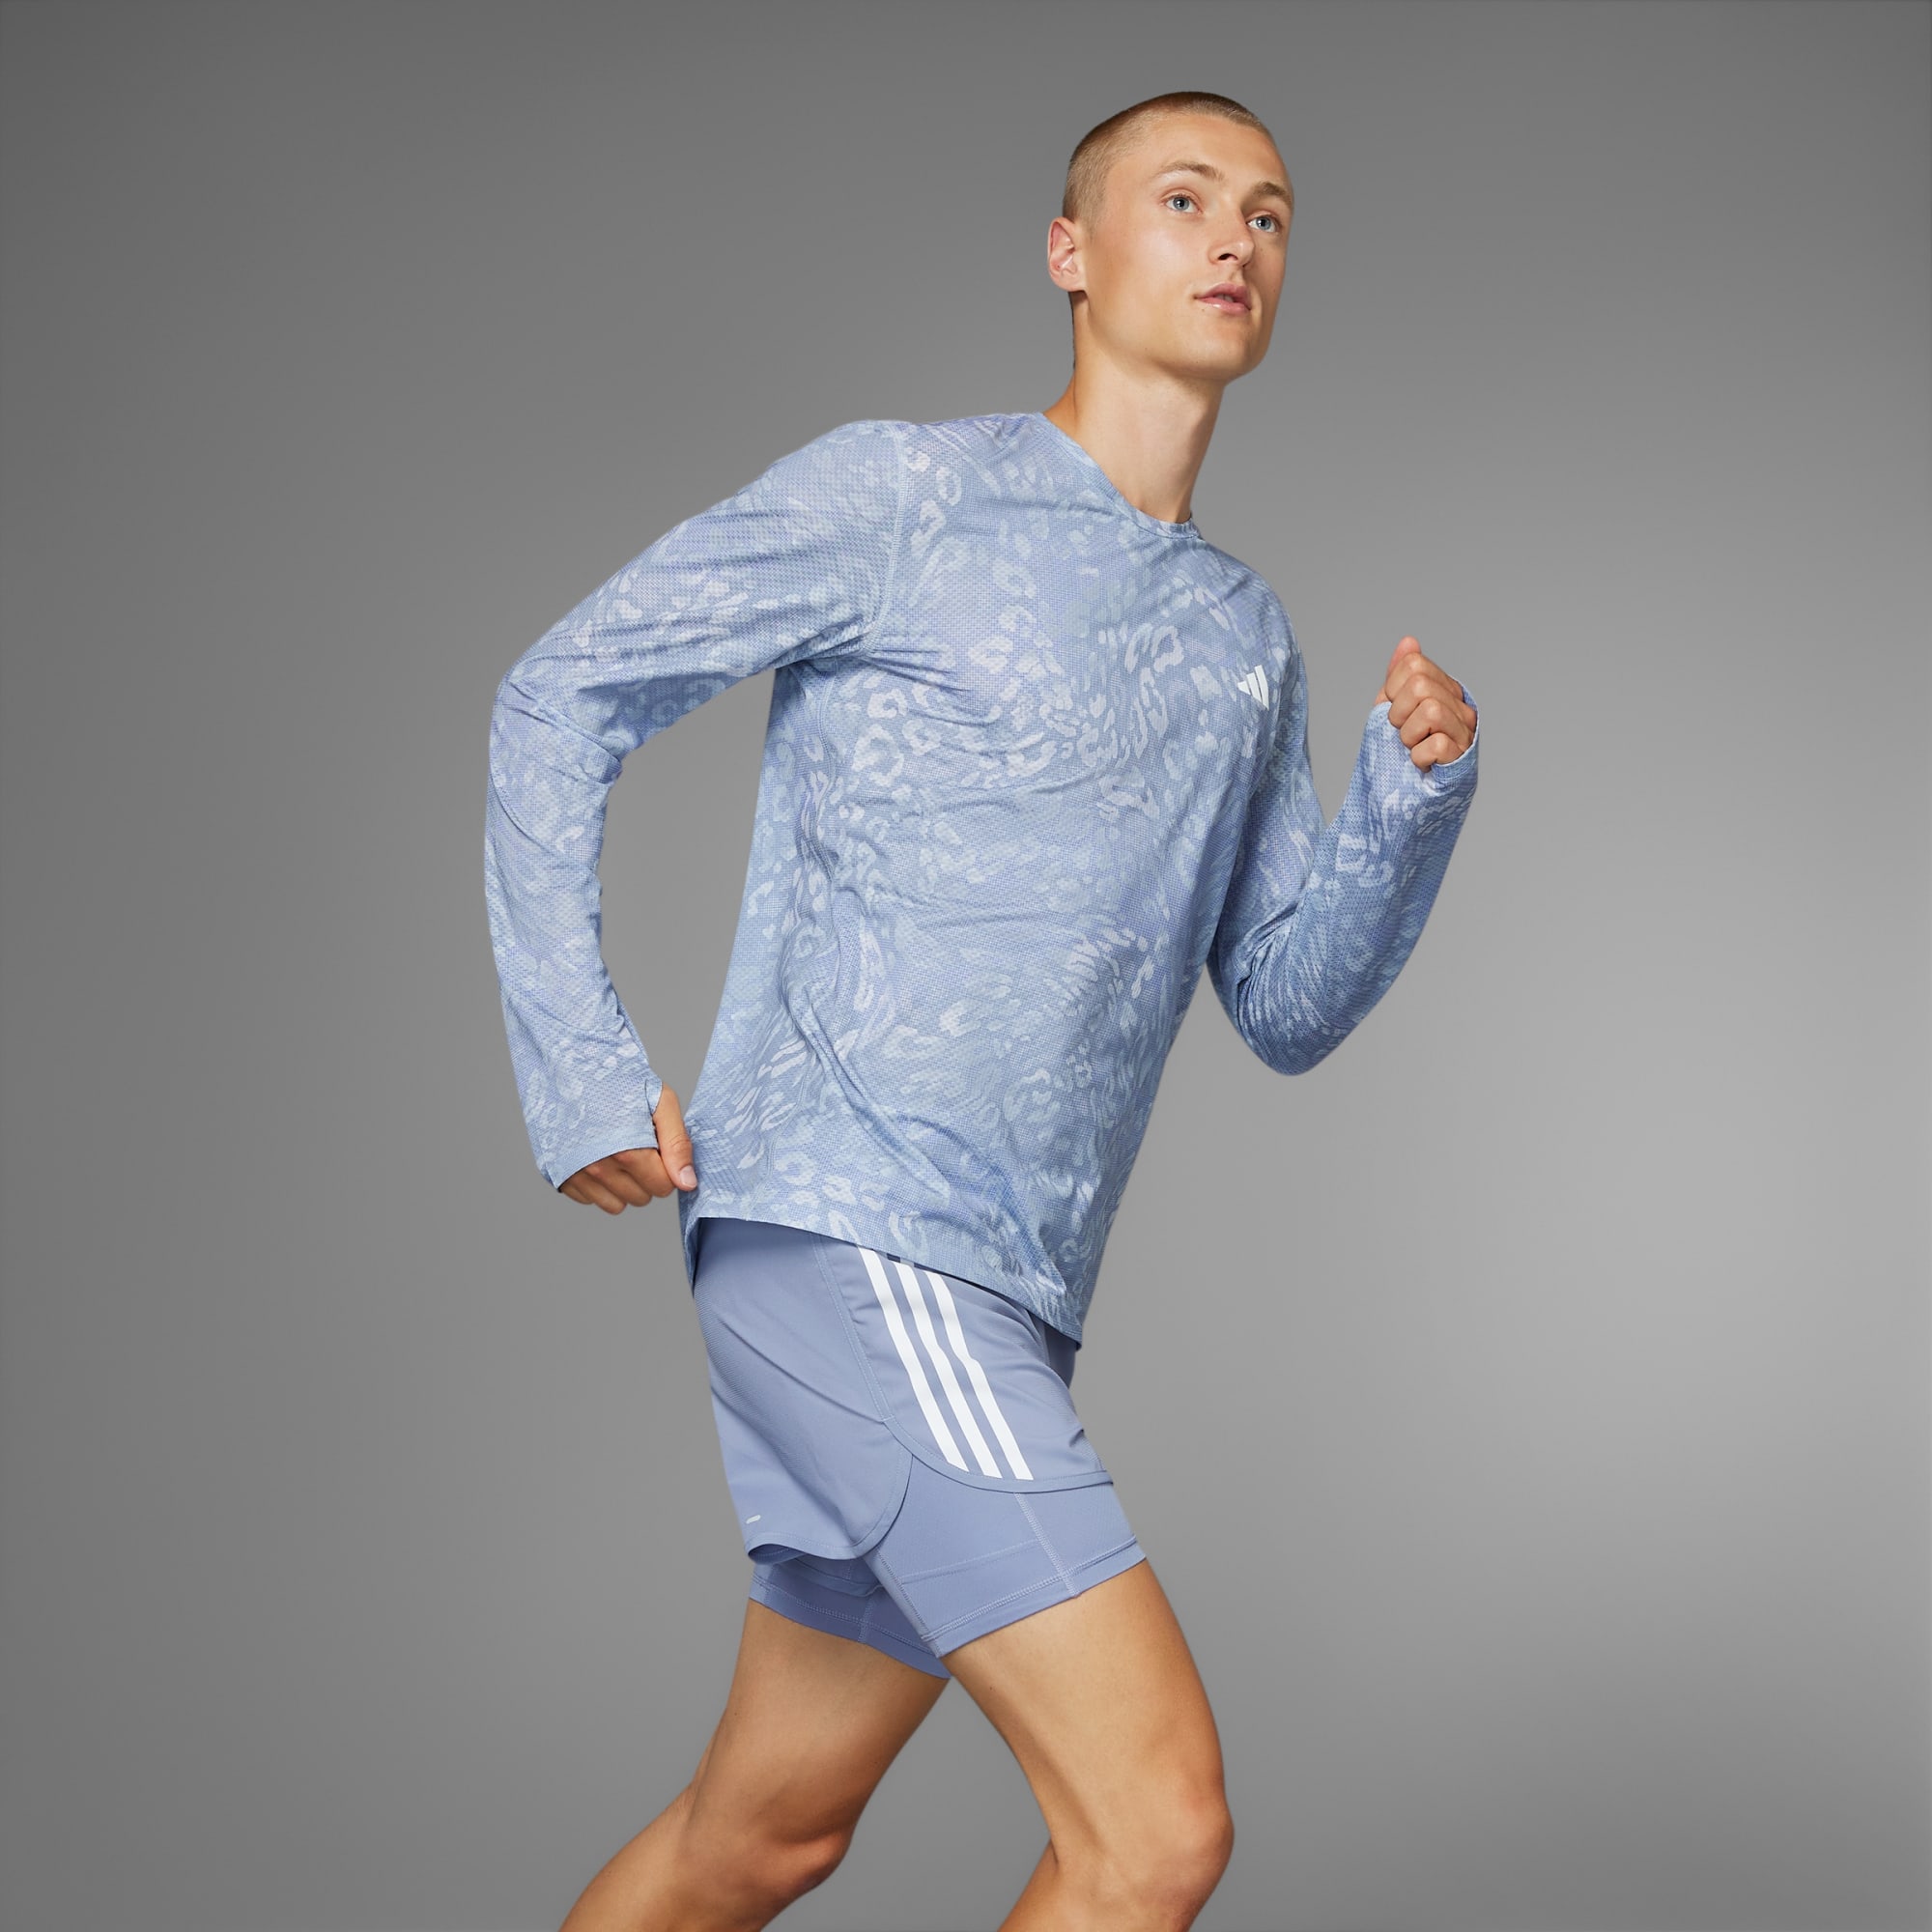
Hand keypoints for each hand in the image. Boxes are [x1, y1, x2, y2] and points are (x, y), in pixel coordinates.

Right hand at [558, 1083, 697, 1213]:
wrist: (569, 1062)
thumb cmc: (617, 1078)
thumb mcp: (659, 1101)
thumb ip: (677, 1144)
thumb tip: (688, 1184)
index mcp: (627, 1152)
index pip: (663, 1187)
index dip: (666, 1167)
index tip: (656, 1146)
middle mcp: (598, 1169)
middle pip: (641, 1198)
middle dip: (646, 1176)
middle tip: (637, 1144)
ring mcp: (575, 1174)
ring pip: (616, 1205)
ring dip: (623, 1185)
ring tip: (617, 1150)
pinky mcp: (559, 1176)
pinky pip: (590, 1199)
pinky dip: (597, 1184)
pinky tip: (596, 1154)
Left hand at [1375, 635, 1475, 769]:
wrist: (1399, 799)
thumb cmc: (1398, 755)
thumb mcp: (1392, 710)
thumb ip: (1399, 677)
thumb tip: (1409, 641)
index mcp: (1444, 691)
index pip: (1415, 664)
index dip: (1393, 689)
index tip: (1394, 714)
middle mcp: (1461, 708)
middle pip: (1421, 685)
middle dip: (1398, 713)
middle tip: (1401, 734)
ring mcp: (1465, 734)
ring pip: (1431, 711)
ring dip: (1408, 736)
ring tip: (1412, 749)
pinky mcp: (1462, 761)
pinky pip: (1435, 745)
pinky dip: (1418, 758)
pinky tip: (1421, 765)